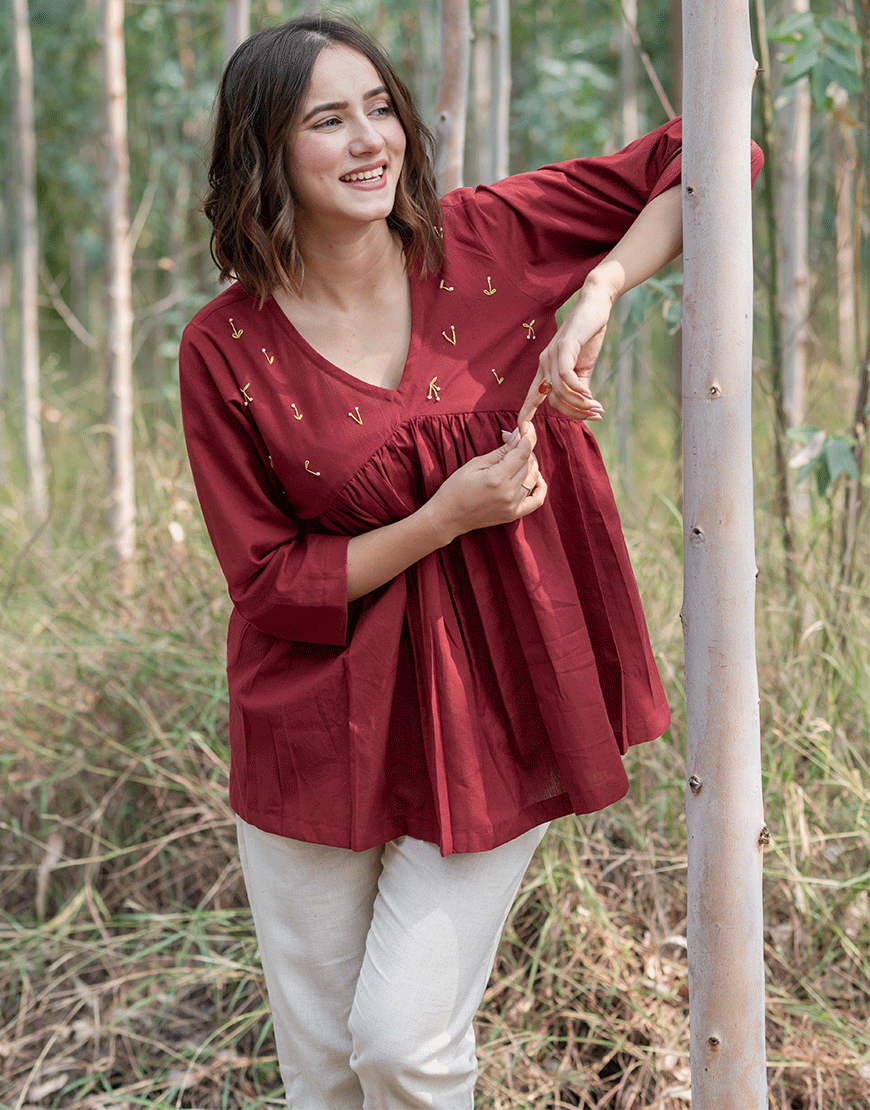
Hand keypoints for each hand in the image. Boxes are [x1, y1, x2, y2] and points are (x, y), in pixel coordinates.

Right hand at [425, 426, 546, 542]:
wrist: (447, 517)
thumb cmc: (455, 488)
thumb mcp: (475, 464)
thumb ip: (500, 451)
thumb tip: (518, 435)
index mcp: (497, 478)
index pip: (522, 453)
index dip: (527, 437)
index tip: (526, 428)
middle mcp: (509, 493)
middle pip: (529, 464)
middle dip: (524, 449)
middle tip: (512, 441)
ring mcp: (513, 506)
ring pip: (533, 478)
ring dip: (529, 464)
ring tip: (516, 458)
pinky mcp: (514, 515)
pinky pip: (537, 500)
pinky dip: (540, 486)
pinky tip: (536, 477)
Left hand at [516, 271, 615, 431]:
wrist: (596, 305)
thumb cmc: (589, 335)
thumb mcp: (583, 365)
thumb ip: (580, 385)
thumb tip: (584, 405)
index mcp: (545, 369)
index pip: (532, 396)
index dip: (525, 414)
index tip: (522, 432)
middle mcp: (544, 363)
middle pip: (552, 400)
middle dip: (573, 413)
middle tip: (595, 416)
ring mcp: (552, 355)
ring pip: (559, 391)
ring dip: (580, 404)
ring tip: (597, 408)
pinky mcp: (564, 347)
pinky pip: (566, 377)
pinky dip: (578, 390)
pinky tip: (590, 395)